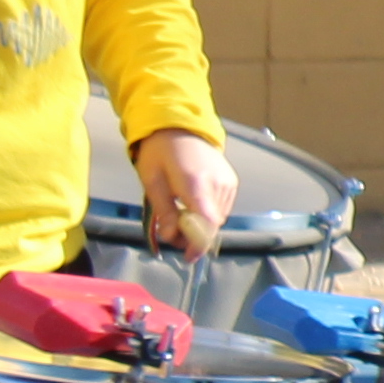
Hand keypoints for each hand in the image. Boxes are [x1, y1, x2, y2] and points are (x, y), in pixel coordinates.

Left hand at [131, 127, 238, 266]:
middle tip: (174, 236)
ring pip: (218, 218)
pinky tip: (193, 206)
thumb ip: (164, 211)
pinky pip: (222, 207)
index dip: (198, 244)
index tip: (188, 257)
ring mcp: (228, 182)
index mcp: (195, 183)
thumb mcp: (152, 182)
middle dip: (194, 236)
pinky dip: (208, 214)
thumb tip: (171, 236)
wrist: (179, 125)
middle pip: (212, 224)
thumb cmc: (159, 152)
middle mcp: (218, 184)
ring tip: (181, 220)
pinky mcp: (231, 181)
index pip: (206, 223)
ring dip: (201, 226)